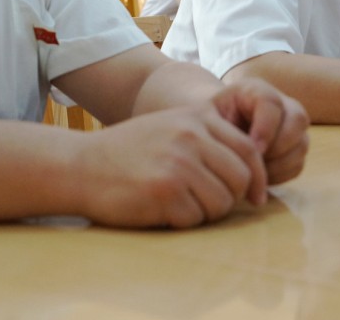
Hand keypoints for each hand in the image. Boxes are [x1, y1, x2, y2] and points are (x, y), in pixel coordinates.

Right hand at [70, 105, 264, 228]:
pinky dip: (182, 221)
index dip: (258, 177)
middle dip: (230, 198)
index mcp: (198, 117)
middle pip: (240, 179)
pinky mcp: (165, 192)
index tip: (256, 196)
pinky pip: (195, 219)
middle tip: (206, 203)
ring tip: (179, 204)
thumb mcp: (172, 126)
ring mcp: (179, 164)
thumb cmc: (129, 151)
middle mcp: (192, 137)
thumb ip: (209, 138)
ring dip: (205, 212)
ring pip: (222, 202)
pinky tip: (160, 210)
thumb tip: (253, 172)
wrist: (81, 165)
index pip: (249, 150)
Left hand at [210, 78, 309, 192]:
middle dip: (277, 147)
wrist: (218, 129)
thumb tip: (250, 154)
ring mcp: (293, 126)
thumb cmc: (212, 122)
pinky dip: (280, 175)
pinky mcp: (296, 148)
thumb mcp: (210, 117)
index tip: (252, 149)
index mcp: (257, 90)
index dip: (265, 128)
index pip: (271, 102)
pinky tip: (259, 176)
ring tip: (254, 171)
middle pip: (297, 120)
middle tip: (255, 162)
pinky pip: (297, 165)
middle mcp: (282, 104)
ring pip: (300, 145)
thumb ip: (225, 128)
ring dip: (278, 164)